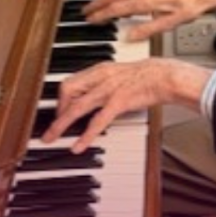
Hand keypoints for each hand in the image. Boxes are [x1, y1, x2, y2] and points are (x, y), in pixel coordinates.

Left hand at [41, 58, 210, 152]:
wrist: (164, 76)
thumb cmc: (145, 76)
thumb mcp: (118, 75)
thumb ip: (103, 83)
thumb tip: (91, 95)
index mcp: (99, 70)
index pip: (70, 82)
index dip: (60, 99)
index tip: (59, 111)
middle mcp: (100, 78)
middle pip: (66, 91)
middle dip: (57, 111)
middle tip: (55, 127)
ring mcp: (108, 90)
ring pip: (76, 108)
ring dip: (60, 125)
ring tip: (51, 138)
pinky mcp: (118, 102)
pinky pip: (97, 121)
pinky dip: (85, 136)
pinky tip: (78, 146)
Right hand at [83, 0, 215, 40]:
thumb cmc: (192, 7)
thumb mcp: (172, 23)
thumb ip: (149, 29)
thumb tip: (130, 36)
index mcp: (147, 0)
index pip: (118, 7)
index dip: (102, 14)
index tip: (90, 20)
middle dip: (97, 3)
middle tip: (84, 11)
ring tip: (96, 6)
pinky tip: (117, 2)